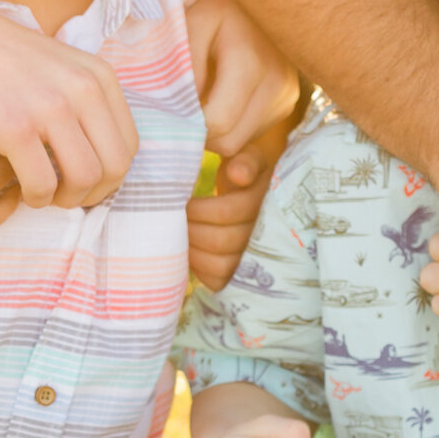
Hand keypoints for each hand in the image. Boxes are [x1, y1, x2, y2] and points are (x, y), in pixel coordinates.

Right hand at [0, 0, 138, 208]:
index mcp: (98, 74)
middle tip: (64, 195)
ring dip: (66, 199)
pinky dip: (36, 198)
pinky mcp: (14, 127)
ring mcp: (50, 107)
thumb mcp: (56, 62)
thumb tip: (98, 146)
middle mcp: (83, 89)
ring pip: (86, 179)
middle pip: (115, 166)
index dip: (110, 174)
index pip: (129, 144)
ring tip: (44, 194)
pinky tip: (22, 191)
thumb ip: (83, 96)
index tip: (83, 181)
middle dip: (93, 193)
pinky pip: (43, 184)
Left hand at [186, 0, 300, 156]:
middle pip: (230, 142)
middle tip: (185, 107)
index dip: (190, 126)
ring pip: (241, 142)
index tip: (175, 109)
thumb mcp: (191, 24)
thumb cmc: (218, 5)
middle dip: (202, 133)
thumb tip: (182, 114)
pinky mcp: (290, 103)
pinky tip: (226, 95)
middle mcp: (276, 85)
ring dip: (218, 129)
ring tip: (208, 93)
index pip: (217, 124)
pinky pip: (252, 133)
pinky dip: (234, 124)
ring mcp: (287, 97)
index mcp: (249, 63)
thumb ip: (182, 68)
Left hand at [187, 116, 290, 289]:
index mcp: (265, 203)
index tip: (184, 202)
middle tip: (173, 218)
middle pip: (220, 241)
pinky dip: (198, 268)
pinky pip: (217, 281)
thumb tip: (238, 174)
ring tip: (178, 235)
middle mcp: (264, 235)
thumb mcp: (248, 156)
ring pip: (219, 265)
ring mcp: (254, 259)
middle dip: (190, 229)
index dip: (199, 210)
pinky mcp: (241, 275)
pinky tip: (189, 251)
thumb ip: (246, 161)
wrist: (256, 192)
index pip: (227, 212)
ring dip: (191, 250)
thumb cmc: (244, 170)